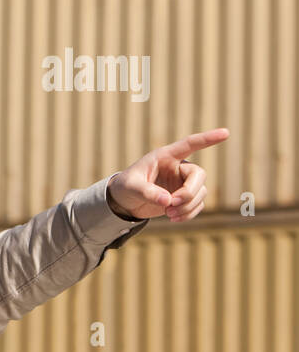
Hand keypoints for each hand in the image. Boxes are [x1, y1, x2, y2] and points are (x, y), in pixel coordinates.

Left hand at [107, 127, 228, 221]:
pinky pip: (197, 205)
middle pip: (199, 175)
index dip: (207, 138)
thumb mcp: (131, 187)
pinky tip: (173, 218)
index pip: (189, 144)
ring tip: (169, 214)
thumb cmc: (126, 186)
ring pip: (200, 192)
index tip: (225, 132)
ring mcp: (184, 183)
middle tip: (172, 204)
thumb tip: (168, 201)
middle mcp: (179, 167)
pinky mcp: (185, 198)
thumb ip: (147, 192)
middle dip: (189, 192)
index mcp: (165, 156)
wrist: (125, 201)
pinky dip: (188, 213)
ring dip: (188, 206)